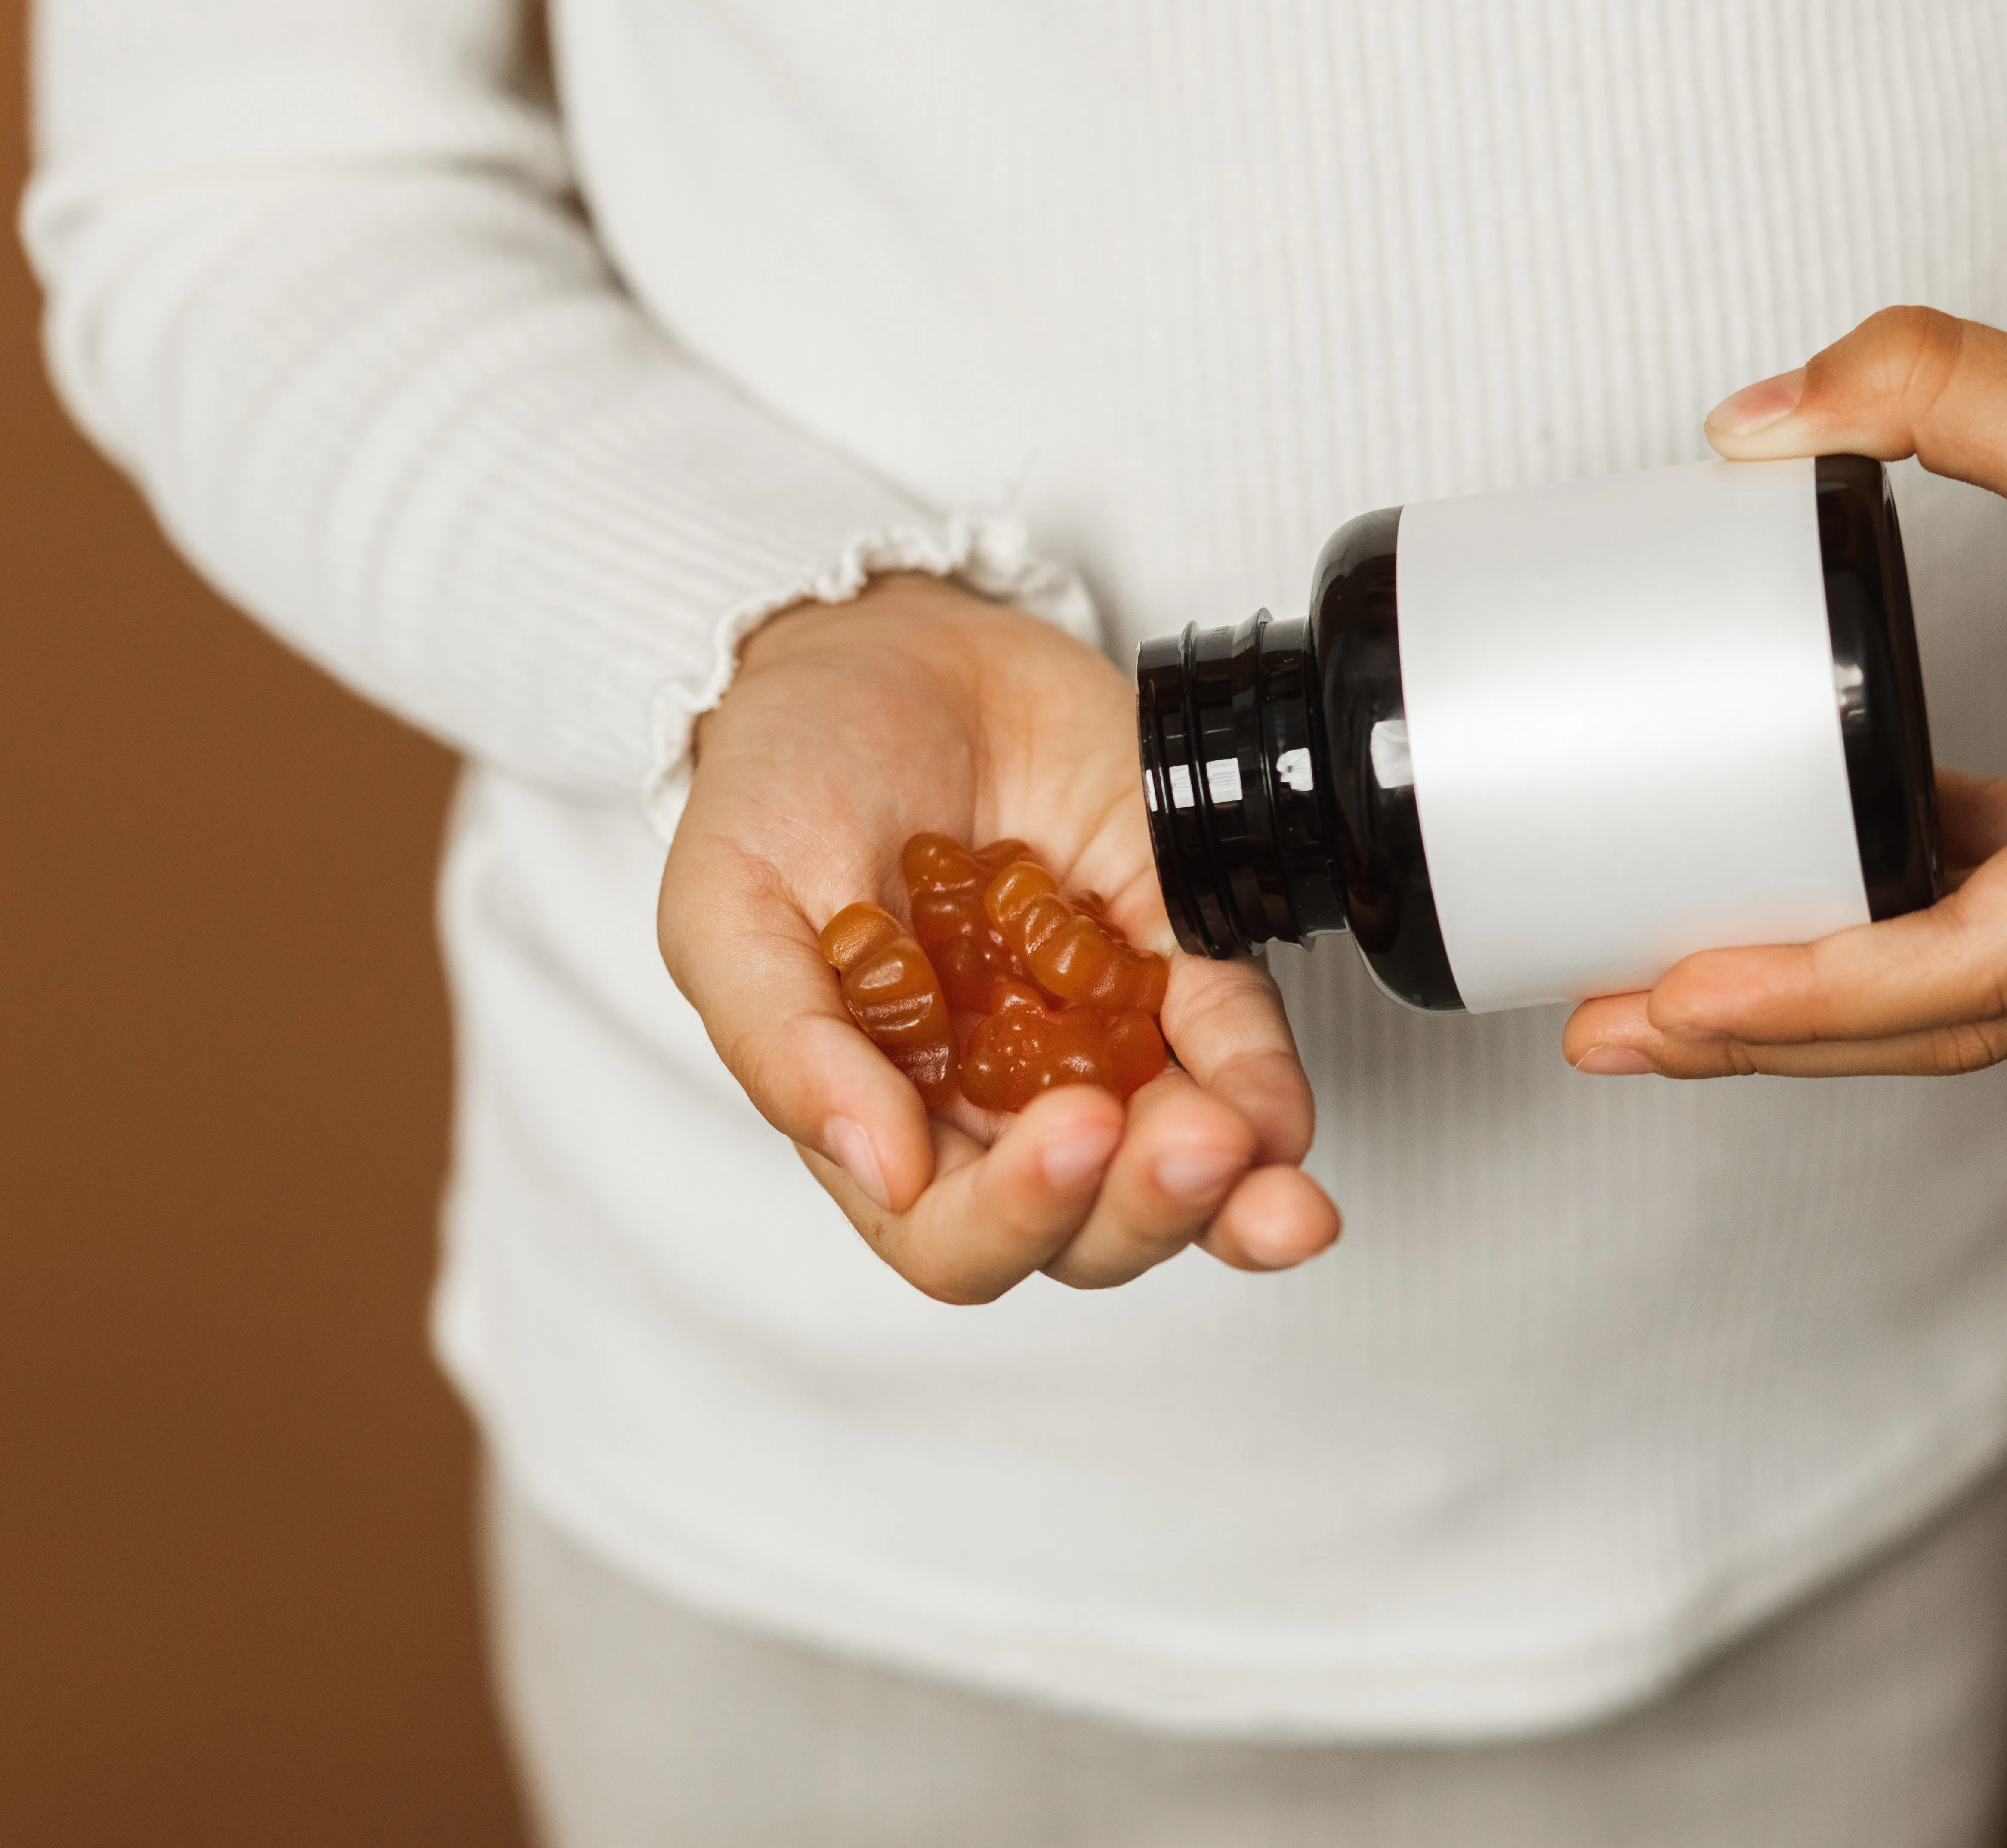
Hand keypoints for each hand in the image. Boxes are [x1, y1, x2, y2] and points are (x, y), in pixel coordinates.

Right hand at [659, 573, 1340, 1301]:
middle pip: (1084, 1231)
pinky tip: (1278, 1112)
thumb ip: (783, 1043)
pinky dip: (1268, 1087)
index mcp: (883, 1117)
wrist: (881, 650)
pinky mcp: (1175, 962)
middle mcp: (998, 1106)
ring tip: (1254, 1150)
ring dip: (1232, 1188)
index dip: (1016, 1218)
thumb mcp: (729, 902)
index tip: (1069, 1134)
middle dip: (1145, 1209)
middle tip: (1191, 1147)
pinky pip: (1234, 1047)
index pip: (953, 1236)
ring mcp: (1095, 1041)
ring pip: (1180, 1171)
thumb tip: (883, 1168)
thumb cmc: (786, 780)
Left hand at [1566, 312, 2006, 1078]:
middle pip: (1971, 1020)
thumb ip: (1941, 389)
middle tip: (1610, 1032)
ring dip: (1841, 997)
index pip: (1976, 964)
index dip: (1810, 997)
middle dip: (1780, 1035)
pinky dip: (1936, 921)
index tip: (1667, 1004)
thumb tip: (1756, 418)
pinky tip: (1837, 873)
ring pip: (2006, 995)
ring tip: (1679, 986)